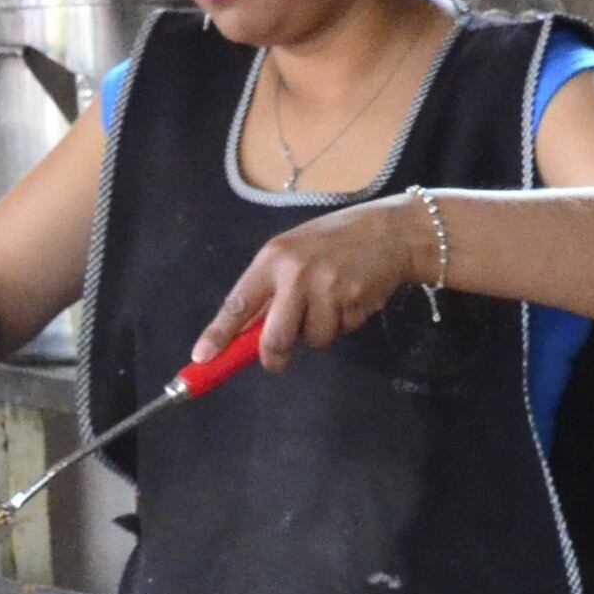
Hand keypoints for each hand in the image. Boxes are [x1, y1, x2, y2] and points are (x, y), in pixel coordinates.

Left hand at [202, 196, 427, 368]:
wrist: (391, 232)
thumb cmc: (334, 241)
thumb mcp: (294, 252)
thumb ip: (271, 289)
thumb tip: (246, 332)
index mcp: (272, 259)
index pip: (238, 303)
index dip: (219, 334)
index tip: (202, 358)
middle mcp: (296, 275)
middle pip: (274, 338)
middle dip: (274, 357)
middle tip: (276, 362)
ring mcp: (327, 290)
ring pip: (312, 339)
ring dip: (319, 332)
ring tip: (331, 302)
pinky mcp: (354, 304)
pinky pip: (339, 332)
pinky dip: (343, 324)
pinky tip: (350, 299)